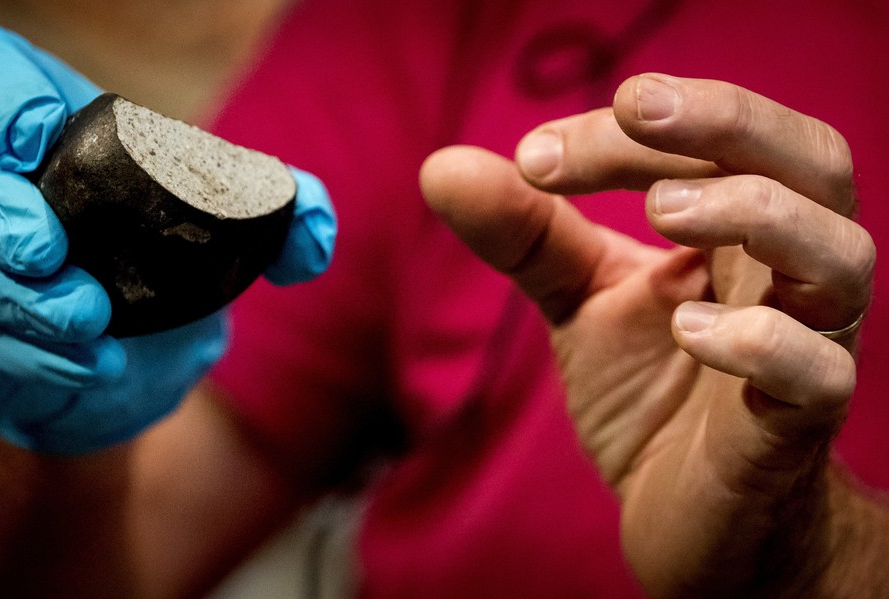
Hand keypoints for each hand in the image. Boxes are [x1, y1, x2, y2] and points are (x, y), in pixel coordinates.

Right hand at [0, 17, 335, 454]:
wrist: (123, 361)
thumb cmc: (160, 263)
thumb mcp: (217, 225)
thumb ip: (275, 212)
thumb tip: (314, 228)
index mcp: (26, 124)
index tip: (44, 134)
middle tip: (51, 250)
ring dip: (18, 297)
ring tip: (90, 318)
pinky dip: (32, 356)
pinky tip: (91, 363)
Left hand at [421, 74, 873, 596]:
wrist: (686, 516)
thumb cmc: (649, 394)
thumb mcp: (579, 299)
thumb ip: (527, 235)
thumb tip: (441, 166)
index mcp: (737, 232)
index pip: (714, 143)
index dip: (627, 134)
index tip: (534, 155)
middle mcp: (784, 274)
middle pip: (814, 163)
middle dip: (728, 120)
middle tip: (636, 106)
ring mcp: (804, 349)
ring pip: (838, 255)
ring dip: (752, 213)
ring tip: (663, 211)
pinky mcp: (793, 430)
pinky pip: (817, 374)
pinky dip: (760, 341)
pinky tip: (689, 332)